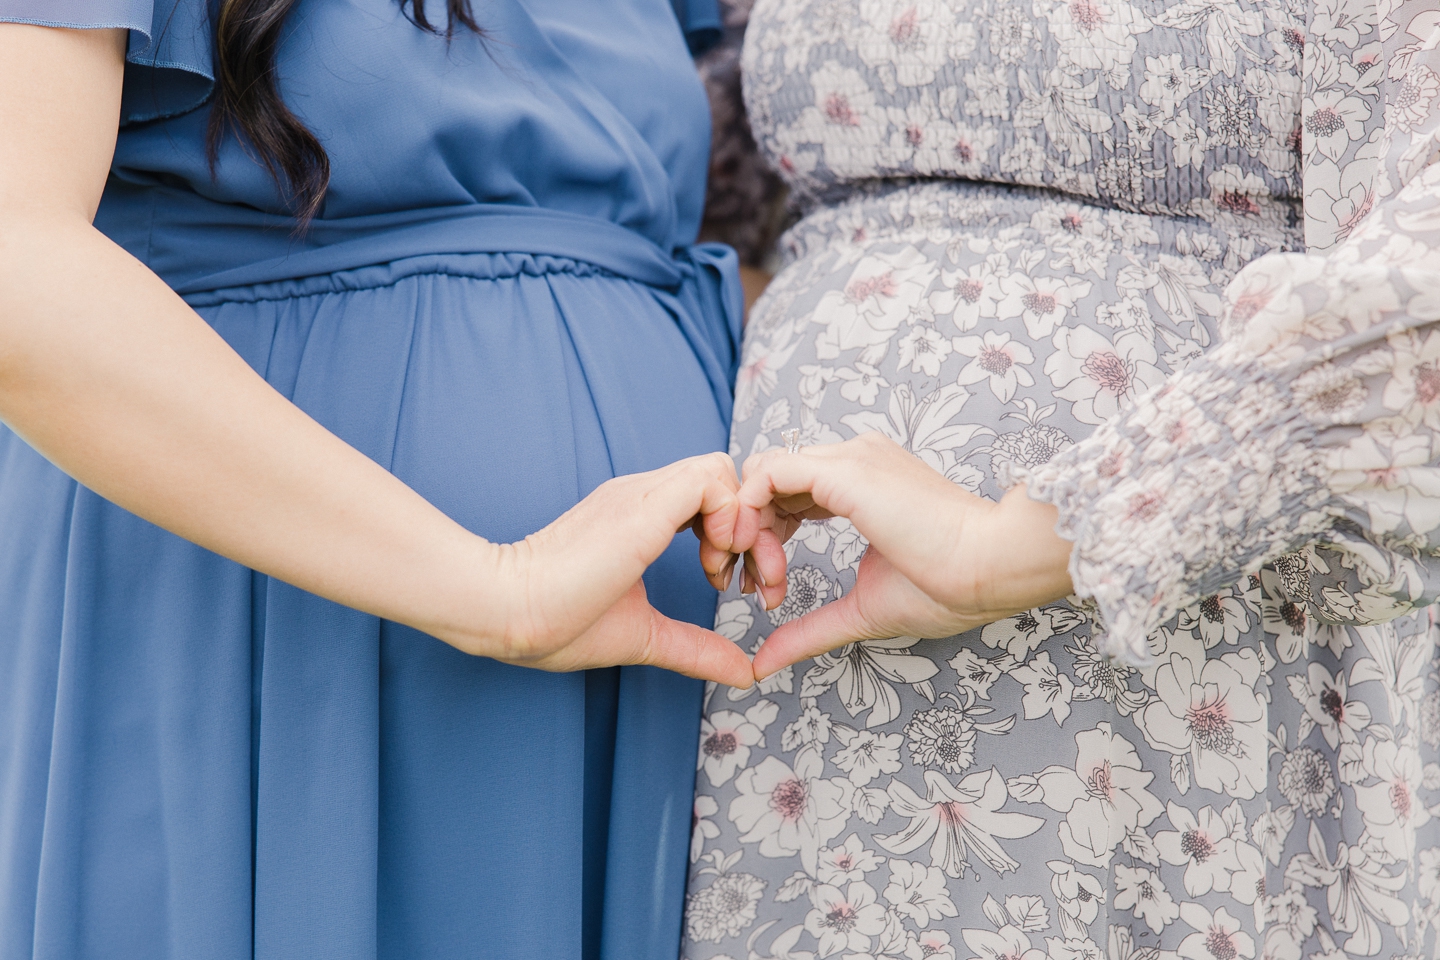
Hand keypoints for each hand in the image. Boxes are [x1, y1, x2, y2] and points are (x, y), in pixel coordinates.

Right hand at [447, 452, 754, 687]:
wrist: (507, 612)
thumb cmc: (558, 623)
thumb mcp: (646, 635)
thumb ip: (695, 648)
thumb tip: (742, 672)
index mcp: (642, 514)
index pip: (711, 493)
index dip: (737, 534)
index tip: (729, 584)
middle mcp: (643, 494)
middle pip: (726, 477)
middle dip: (751, 526)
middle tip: (741, 579)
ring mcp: (642, 494)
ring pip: (721, 468)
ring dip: (741, 520)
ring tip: (719, 570)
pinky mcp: (643, 506)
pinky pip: (711, 479)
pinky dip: (730, 516)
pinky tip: (712, 559)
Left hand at [729, 433, 1073, 678]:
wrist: (991, 569)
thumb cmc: (948, 587)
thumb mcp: (861, 610)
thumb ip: (809, 629)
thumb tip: (763, 664)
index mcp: (862, 482)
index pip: (789, 491)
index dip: (769, 536)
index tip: (773, 589)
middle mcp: (853, 460)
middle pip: (770, 481)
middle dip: (753, 534)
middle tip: (764, 588)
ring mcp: (849, 459)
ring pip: (764, 472)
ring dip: (750, 527)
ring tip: (767, 578)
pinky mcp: (844, 470)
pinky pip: (768, 470)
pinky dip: (748, 508)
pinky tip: (756, 550)